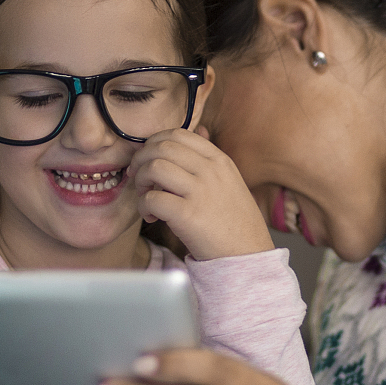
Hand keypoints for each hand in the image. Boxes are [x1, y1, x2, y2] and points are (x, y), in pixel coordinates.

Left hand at [128, 127, 274, 260]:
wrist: (247, 255)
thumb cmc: (235, 221)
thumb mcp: (230, 180)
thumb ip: (210, 157)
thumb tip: (197, 129)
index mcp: (219, 160)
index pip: (178, 134)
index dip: (155, 142)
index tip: (148, 158)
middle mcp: (210, 171)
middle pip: (162, 147)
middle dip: (141, 159)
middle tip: (138, 176)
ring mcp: (200, 192)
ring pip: (154, 167)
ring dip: (141, 181)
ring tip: (146, 196)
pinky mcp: (188, 215)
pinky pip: (152, 199)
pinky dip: (143, 206)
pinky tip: (152, 216)